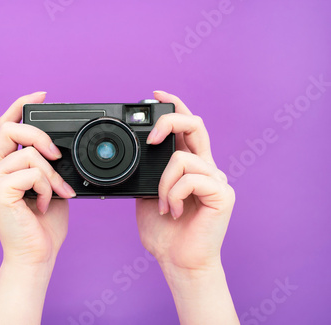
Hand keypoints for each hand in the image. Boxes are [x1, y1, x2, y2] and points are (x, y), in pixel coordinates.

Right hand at [0, 92, 75, 324]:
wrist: (37, 254)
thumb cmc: (43, 223)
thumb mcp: (48, 184)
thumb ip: (46, 164)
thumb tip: (58, 146)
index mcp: (1, 166)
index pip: (5, 126)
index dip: (20, 105)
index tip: (41, 95)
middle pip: (10, 129)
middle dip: (39, 135)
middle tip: (57, 155)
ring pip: (29, 155)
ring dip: (52, 175)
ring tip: (57, 193)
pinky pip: (31, 173)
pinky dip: (47, 188)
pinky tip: (44, 204)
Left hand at [136, 90, 233, 271]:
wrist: (178, 261)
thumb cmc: (164, 231)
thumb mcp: (148, 194)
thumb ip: (149, 173)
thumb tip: (137, 153)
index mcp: (189, 165)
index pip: (186, 127)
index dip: (174, 106)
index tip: (156, 94)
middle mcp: (206, 167)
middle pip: (196, 125)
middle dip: (171, 120)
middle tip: (151, 137)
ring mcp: (216, 179)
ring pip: (183, 158)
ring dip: (163, 183)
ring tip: (162, 205)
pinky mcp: (222, 194)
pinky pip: (191, 178)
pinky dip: (172, 195)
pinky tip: (171, 212)